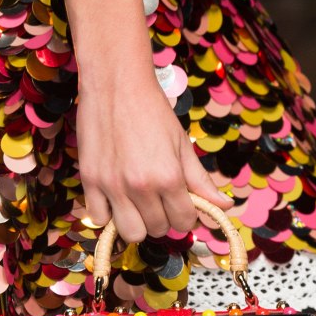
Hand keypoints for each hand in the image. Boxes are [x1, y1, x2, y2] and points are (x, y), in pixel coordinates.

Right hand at [76, 78, 233, 242]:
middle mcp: (141, 186)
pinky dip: (108, 215)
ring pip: (131, 233)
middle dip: (163, 219)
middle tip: (158, 199)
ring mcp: (113, 185)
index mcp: (169, 177)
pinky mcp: (90, 181)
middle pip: (158, 230)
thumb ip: (201, 181)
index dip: (185, 216)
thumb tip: (225, 207)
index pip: (184, 222)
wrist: (115, 82)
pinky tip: (114, 199)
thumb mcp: (182, 144)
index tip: (179, 204)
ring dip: (137, 223)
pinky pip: (100, 219)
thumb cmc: (152, 110)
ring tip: (136, 204)